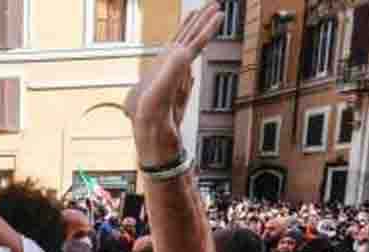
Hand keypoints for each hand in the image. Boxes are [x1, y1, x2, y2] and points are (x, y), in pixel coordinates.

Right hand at [125, 1, 222, 166]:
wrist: (149, 123)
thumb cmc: (151, 118)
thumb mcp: (163, 100)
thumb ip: (180, 84)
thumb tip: (190, 76)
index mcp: (164, 67)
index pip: (178, 44)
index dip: (186, 30)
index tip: (193, 17)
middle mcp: (169, 58)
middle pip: (187, 34)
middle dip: (198, 19)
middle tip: (208, 5)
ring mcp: (174, 57)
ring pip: (194, 34)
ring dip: (206, 17)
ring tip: (215, 4)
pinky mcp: (181, 59)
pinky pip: (199, 40)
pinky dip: (210, 27)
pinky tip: (219, 16)